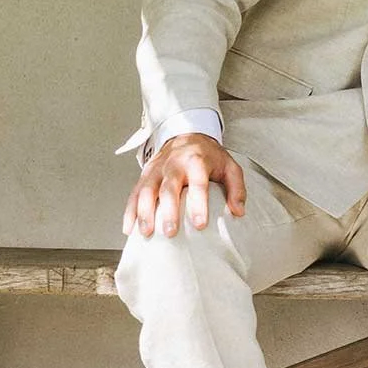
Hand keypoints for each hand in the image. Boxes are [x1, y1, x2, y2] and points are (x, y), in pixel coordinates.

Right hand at [123, 133, 245, 236]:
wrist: (187, 134)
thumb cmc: (208, 156)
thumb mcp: (229, 166)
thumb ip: (236, 189)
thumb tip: (238, 212)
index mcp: (196, 161)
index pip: (198, 183)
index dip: (198, 203)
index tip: (200, 224)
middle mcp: (174, 164)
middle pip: (168, 188)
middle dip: (168, 211)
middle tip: (170, 232)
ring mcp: (156, 169)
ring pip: (147, 190)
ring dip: (144, 212)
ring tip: (146, 233)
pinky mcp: (145, 174)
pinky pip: (135, 193)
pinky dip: (130, 211)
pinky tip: (129, 228)